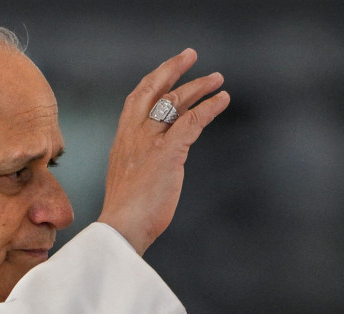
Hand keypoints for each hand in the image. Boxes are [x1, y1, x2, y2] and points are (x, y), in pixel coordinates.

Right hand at [97, 49, 229, 254]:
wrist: (121, 227)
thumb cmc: (126, 212)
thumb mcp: (129, 177)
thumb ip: (141, 161)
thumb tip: (159, 160)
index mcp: (122, 139)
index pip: (136, 99)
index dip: (153, 80)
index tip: (167, 70)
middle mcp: (133, 134)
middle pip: (152, 89)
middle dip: (173, 69)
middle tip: (190, 55)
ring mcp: (150, 142)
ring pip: (175, 101)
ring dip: (198, 86)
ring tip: (217, 79)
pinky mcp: (168, 153)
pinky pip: (192, 121)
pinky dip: (209, 108)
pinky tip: (222, 100)